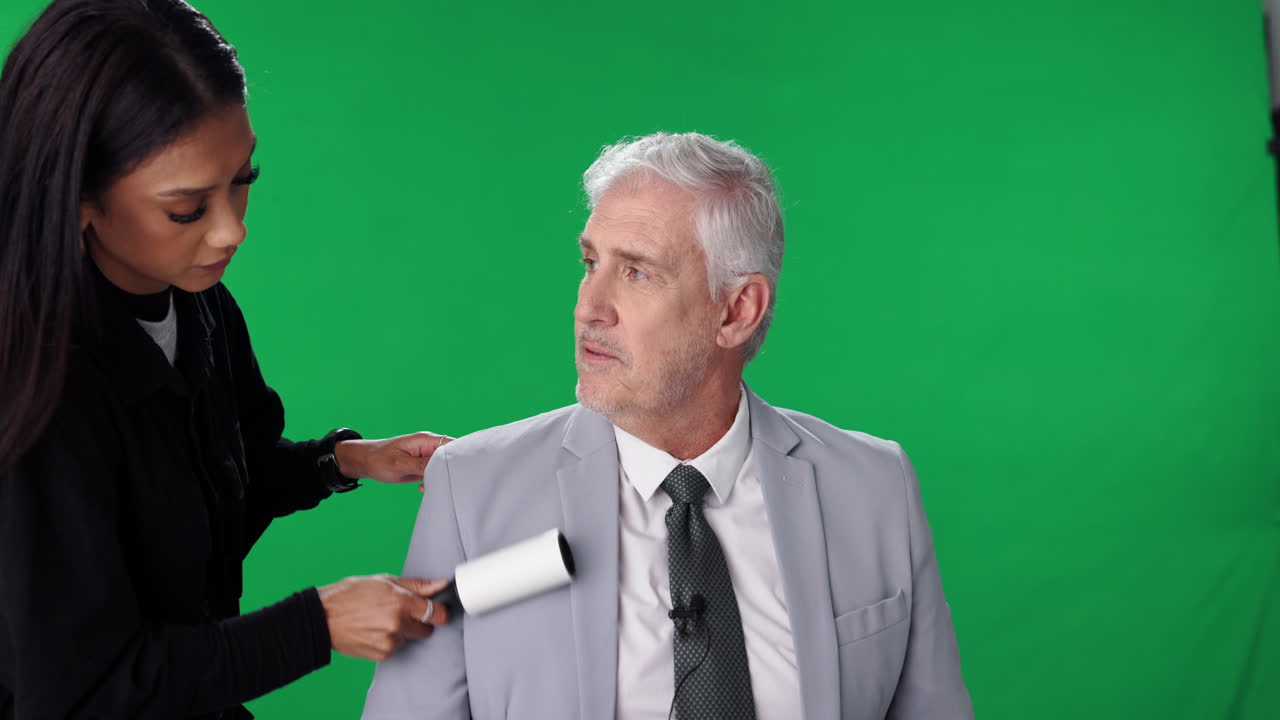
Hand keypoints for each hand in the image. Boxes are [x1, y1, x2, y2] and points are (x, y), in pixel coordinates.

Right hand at [318, 575, 449, 661]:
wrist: (322, 618)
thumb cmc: (350, 594)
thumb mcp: (384, 581)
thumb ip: (416, 585)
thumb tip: (440, 584)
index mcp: (401, 603)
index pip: (438, 614)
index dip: (439, 612)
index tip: (436, 610)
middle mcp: (398, 624)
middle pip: (426, 629)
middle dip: (418, 621)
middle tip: (401, 612)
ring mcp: (390, 642)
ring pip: (410, 638)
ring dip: (402, 631)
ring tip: (380, 619)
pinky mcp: (382, 655)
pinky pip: (396, 648)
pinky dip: (389, 640)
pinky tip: (374, 630)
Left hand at [334, 432, 453, 488]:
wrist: (364, 462)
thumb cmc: (378, 459)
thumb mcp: (400, 464)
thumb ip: (422, 465)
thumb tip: (443, 468)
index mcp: (426, 440)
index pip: (452, 446)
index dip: (460, 458)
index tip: (462, 473)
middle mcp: (429, 447)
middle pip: (450, 457)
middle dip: (451, 471)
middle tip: (447, 484)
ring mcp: (426, 457)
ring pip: (443, 468)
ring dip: (440, 478)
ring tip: (430, 487)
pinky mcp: (422, 466)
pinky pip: (434, 473)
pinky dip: (432, 482)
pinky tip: (423, 488)